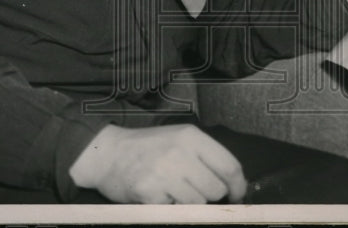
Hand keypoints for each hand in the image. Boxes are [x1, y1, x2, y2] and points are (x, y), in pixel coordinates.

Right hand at [69, 123, 246, 203]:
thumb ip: (206, 156)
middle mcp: (179, 152)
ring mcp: (164, 173)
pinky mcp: (149, 193)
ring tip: (173, 190)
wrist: (109, 154)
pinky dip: (169, 207)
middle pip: (215, 189)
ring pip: (197, 203)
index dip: (238, 186)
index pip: (229, 166)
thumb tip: (234, 183)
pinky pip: (175, 211)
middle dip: (209, 194)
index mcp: (191, 136)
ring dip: (189, 203)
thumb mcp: (179, 139)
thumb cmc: (149, 148)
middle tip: (194, 189)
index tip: (236, 194)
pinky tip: (159, 195)